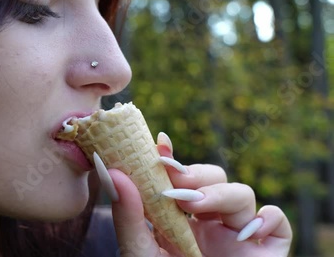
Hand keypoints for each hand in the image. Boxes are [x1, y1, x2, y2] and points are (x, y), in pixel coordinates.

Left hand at [94, 132, 292, 256]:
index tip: (159, 145)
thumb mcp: (140, 251)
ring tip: (196, 207)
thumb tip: (113, 173)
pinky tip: (244, 234)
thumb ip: (128, 216)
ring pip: (243, 192)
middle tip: (176, 185)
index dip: (173, 159)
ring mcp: (239, 233)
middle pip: (214, 177)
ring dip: (221, 194)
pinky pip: (279, 221)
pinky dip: (268, 219)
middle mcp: (212, 221)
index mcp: (182, 218)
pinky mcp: (266, 249)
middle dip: (197, 174)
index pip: (181, 178)